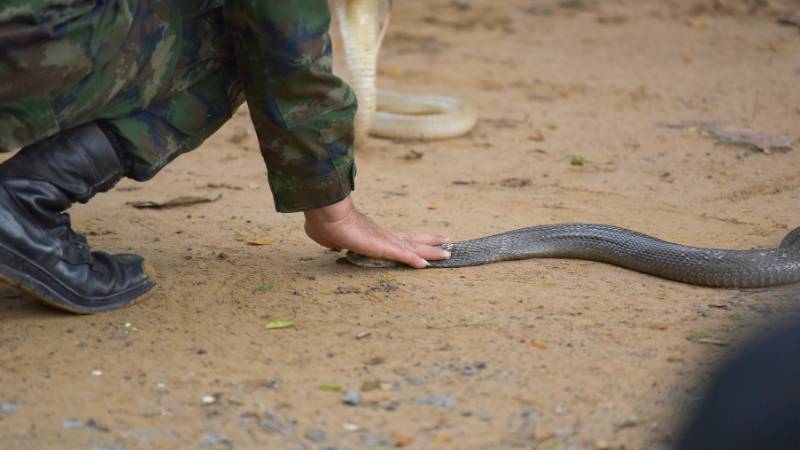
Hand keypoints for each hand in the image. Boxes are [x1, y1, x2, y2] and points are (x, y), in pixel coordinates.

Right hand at [303, 195, 449, 267]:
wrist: (325, 214)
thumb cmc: (325, 222)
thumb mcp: (332, 237)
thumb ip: (337, 242)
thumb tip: (334, 244)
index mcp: (374, 234)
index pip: (400, 238)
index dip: (414, 239)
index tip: (426, 240)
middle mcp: (384, 235)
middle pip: (413, 240)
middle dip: (431, 242)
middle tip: (447, 243)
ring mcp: (384, 240)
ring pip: (413, 247)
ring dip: (431, 252)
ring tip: (448, 254)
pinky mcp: (380, 246)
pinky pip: (401, 255)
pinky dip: (414, 260)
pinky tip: (426, 265)